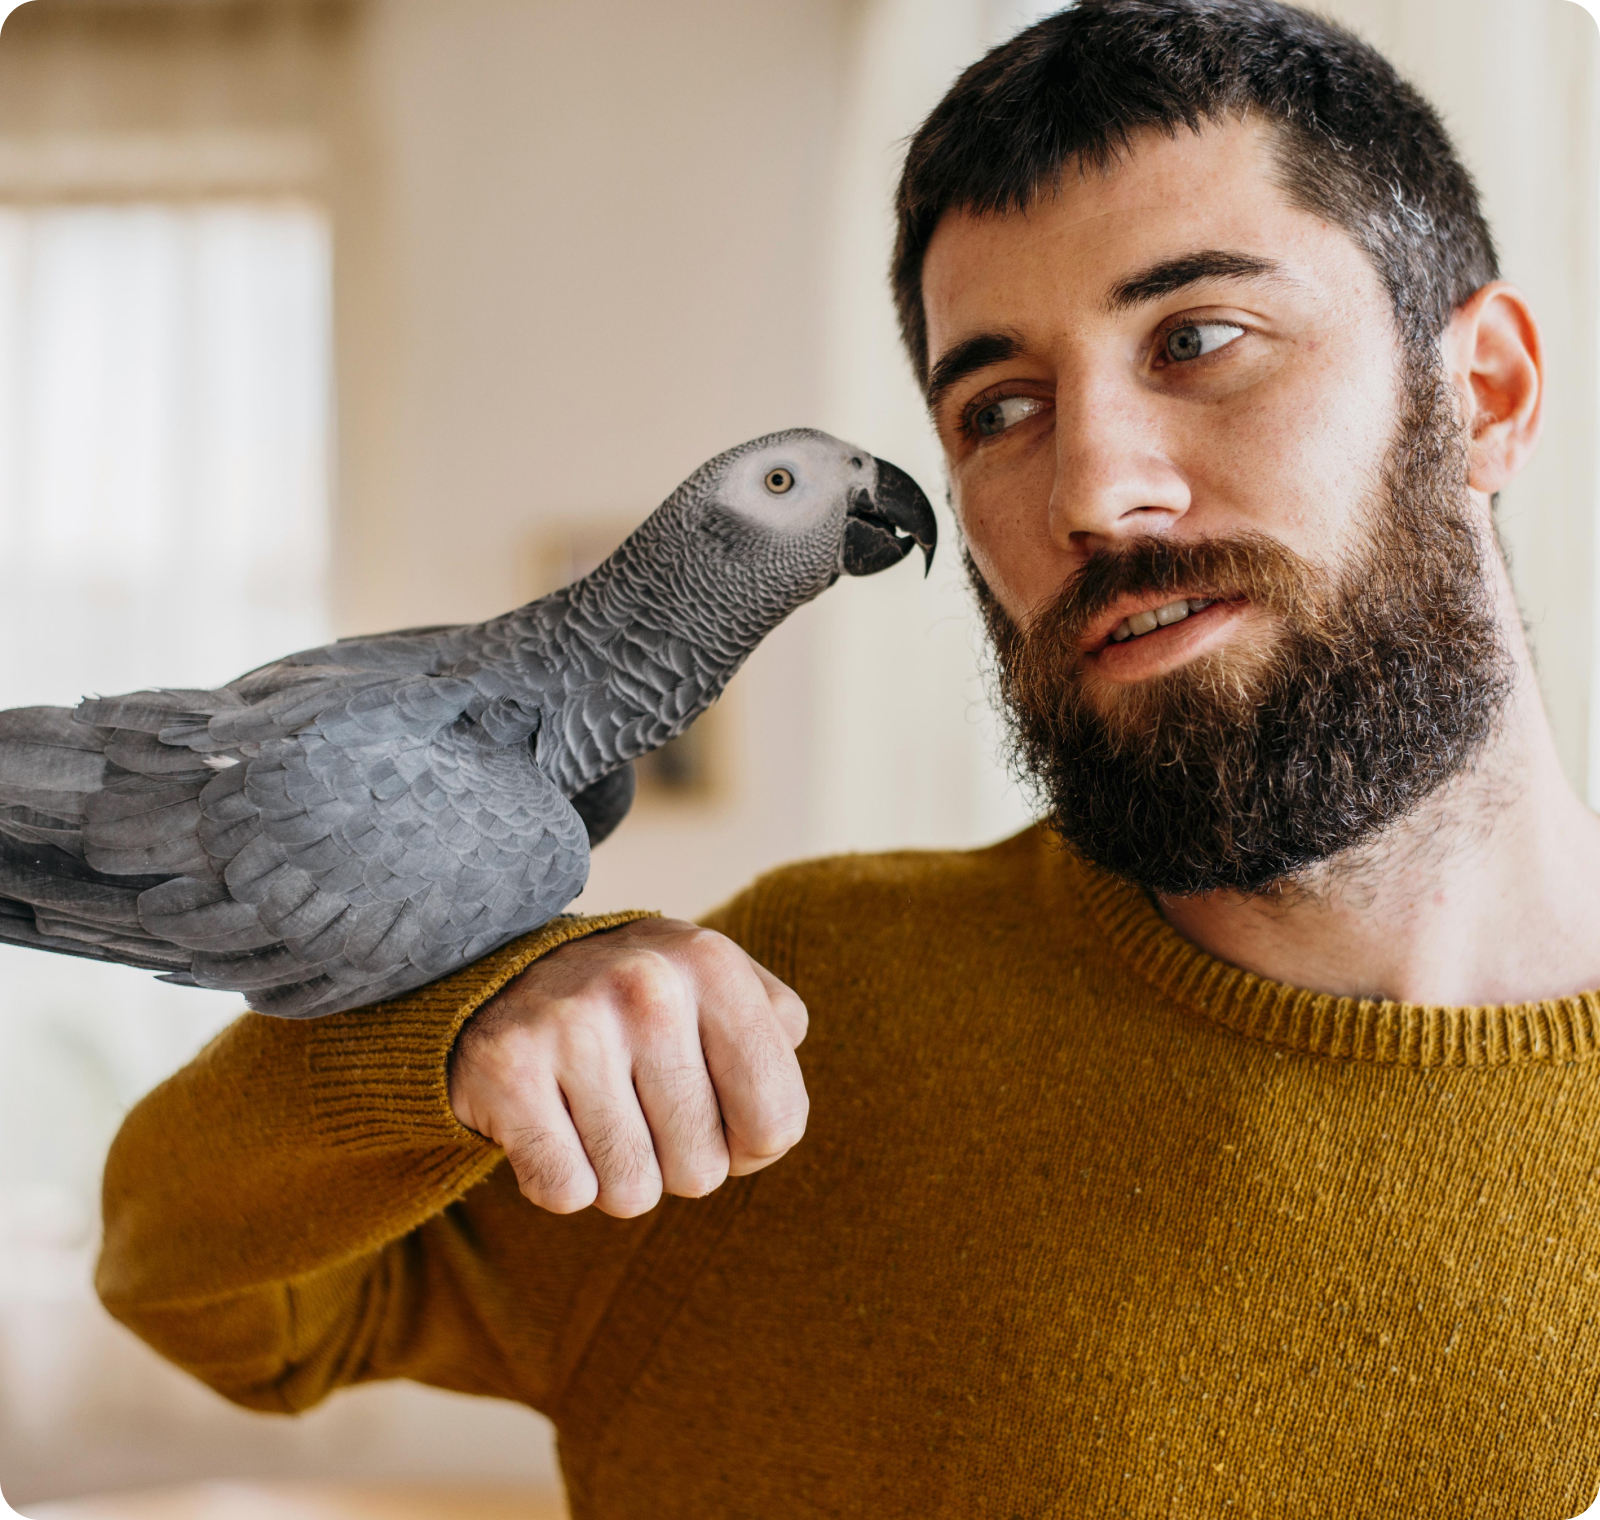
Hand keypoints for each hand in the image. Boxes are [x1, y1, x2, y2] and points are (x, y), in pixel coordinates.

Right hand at [448, 918, 808, 1217]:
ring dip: (618, 1173)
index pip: (777, 1123)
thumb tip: (776, 1121)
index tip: (716, 1111)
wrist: (508, 966)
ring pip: (632, 1192)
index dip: (749, 1144)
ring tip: (597, 1111)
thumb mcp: (718, 981)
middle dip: (677, 1160)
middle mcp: (648, 986)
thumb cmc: (641, 997)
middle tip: (642, 1105)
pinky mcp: (508, 1070)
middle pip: (703, 1170)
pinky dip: (562, 1177)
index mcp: (712, 964)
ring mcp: (574, 1026)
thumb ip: (775, 1032)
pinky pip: (566, 1192)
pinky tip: (552, 1123)